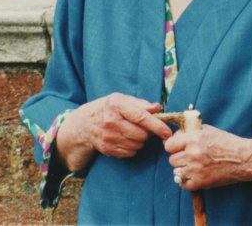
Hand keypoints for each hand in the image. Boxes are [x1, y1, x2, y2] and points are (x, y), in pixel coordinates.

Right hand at [57, 93, 171, 171]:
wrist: (83, 124)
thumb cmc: (107, 109)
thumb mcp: (121, 100)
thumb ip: (141, 104)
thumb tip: (157, 108)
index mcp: (117, 105)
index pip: (142, 117)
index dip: (157, 126)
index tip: (168, 132)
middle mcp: (111, 121)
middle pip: (141, 134)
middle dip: (147, 133)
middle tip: (142, 128)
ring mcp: (108, 137)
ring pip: (137, 145)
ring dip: (140, 141)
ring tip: (132, 133)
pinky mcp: (106, 149)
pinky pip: (129, 152)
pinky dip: (132, 148)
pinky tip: (125, 140)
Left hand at [165, 125, 251, 189]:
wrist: (243, 159)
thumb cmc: (227, 142)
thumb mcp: (208, 130)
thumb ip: (190, 131)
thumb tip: (175, 135)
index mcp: (194, 138)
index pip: (169, 145)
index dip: (174, 146)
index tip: (179, 147)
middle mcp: (193, 154)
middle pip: (172, 159)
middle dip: (180, 157)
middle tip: (191, 156)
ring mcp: (195, 169)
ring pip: (176, 171)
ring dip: (184, 169)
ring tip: (195, 165)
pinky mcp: (200, 182)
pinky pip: (182, 184)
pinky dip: (188, 180)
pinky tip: (196, 174)